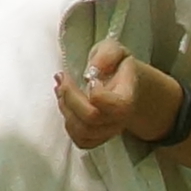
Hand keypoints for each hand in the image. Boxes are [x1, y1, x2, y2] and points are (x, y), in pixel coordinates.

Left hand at [57, 44, 190, 152]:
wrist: (129, 86)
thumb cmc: (119, 68)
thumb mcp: (115, 49)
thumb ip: (107, 54)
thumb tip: (92, 70)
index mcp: (127, 98)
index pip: (114, 106)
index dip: (97, 93)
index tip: (90, 77)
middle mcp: (120, 119)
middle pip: (91, 118)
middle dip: (70, 97)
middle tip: (62, 78)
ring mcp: (109, 131)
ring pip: (82, 131)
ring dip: (65, 108)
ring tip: (61, 89)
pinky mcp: (98, 138)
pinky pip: (80, 140)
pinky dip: (68, 123)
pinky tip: (66, 105)